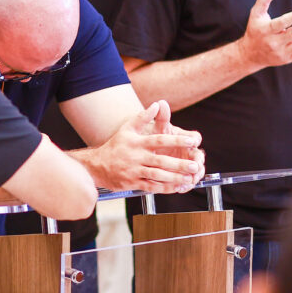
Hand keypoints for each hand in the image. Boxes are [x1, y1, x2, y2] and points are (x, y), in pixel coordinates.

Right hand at [84, 101, 203, 193]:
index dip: (176, 141)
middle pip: (161, 161)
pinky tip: (176, 188)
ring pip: (157, 175)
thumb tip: (157, 104)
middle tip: (195, 165)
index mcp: (137, 143)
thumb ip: (143, 117)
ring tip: (189, 178)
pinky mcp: (133, 184)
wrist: (96, 165)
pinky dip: (165, 188)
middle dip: (179, 164)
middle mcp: (136, 157)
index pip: (159, 140)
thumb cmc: (115, 146)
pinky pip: (151, 187)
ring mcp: (134, 171)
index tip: (191, 141)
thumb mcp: (127, 129)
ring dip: (174, 178)